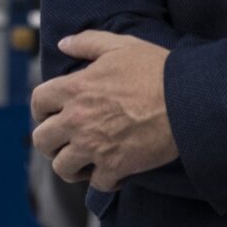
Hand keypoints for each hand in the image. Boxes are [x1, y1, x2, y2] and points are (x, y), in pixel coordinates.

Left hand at [30, 31, 176, 190]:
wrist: (188, 100)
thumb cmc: (157, 69)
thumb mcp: (122, 45)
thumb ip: (88, 42)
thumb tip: (63, 44)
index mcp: (75, 88)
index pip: (38, 102)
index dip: (42, 109)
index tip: (52, 114)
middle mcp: (77, 120)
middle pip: (42, 141)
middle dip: (51, 141)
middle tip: (67, 140)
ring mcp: (94, 146)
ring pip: (62, 167)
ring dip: (72, 165)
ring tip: (87, 159)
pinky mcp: (114, 167)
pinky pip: (96, 183)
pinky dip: (104, 179)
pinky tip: (115, 169)